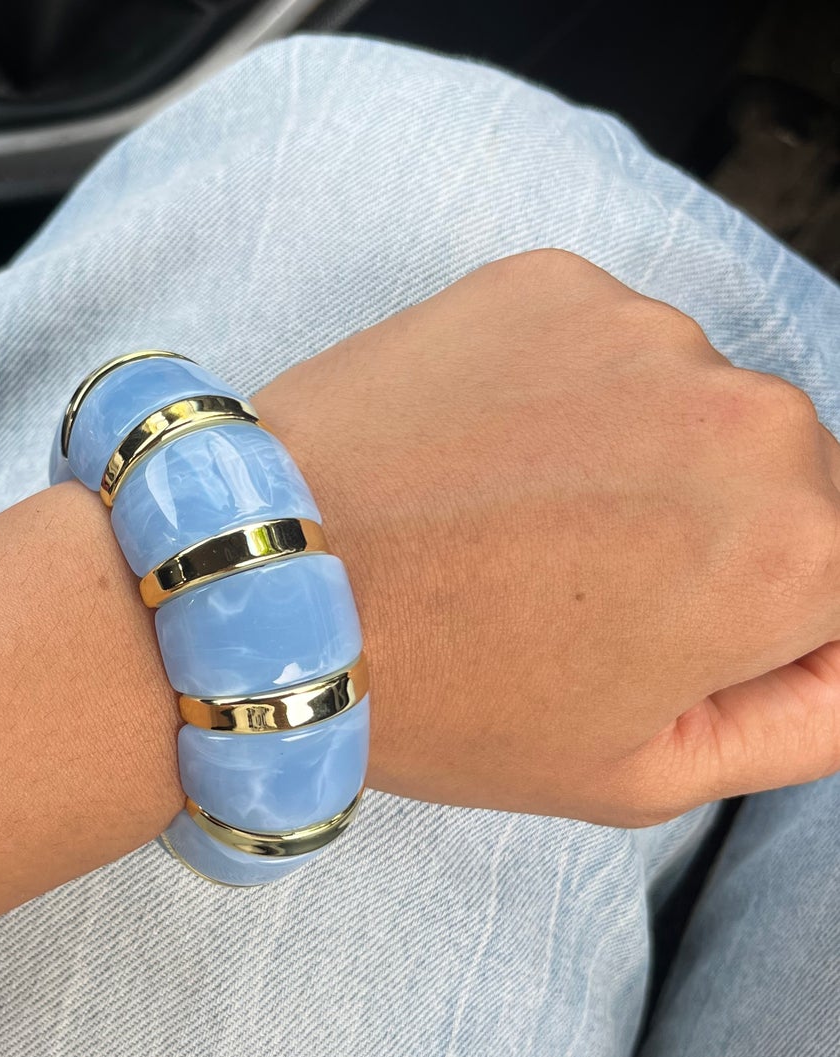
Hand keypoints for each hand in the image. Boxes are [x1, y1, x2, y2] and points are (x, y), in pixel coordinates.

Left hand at [258, 249, 839, 824]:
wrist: (271, 590)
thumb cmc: (444, 695)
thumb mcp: (645, 774)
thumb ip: (806, 717)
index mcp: (798, 551)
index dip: (766, 627)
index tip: (671, 642)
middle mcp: (753, 417)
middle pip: (789, 482)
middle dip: (717, 536)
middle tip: (579, 593)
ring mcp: (648, 332)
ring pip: (695, 407)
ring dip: (641, 459)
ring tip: (518, 526)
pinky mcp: (557, 282)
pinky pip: (607, 348)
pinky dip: (567, 396)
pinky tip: (485, 460)